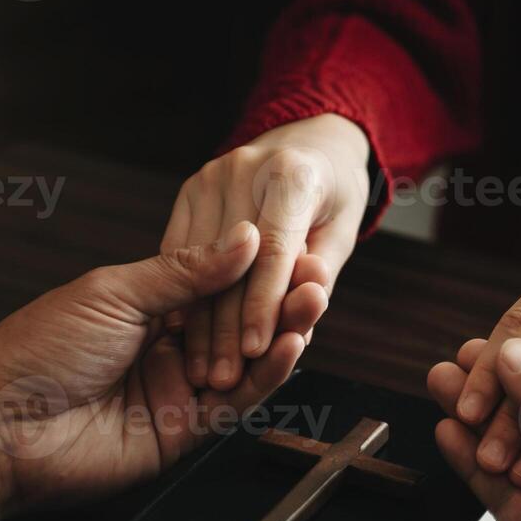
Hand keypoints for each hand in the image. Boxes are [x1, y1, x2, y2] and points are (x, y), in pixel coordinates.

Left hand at [0, 222, 317, 520]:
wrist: (0, 426)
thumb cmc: (37, 351)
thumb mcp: (113, 293)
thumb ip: (184, 272)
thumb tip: (244, 237)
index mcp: (144, 307)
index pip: (215, 282)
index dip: (255, 264)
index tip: (293, 240)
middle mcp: (167, 347)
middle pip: (239, 320)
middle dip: (280, 295)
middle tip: (318, 270)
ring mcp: (178, 390)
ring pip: (247, 360)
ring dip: (284, 330)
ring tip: (315, 298)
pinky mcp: (185, 431)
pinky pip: (238, 402)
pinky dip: (269, 374)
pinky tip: (294, 344)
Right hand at [162, 114, 370, 390]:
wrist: (309, 140)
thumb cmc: (334, 194)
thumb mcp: (342, 230)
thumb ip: (320, 271)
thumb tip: (301, 313)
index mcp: (292, 175)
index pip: (273, 251)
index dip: (262, 306)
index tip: (254, 352)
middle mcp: (244, 169)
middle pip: (229, 263)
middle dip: (225, 328)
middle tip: (224, 380)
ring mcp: (210, 177)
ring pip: (197, 263)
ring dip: (197, 323)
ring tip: (201, 371)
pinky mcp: (189, 189)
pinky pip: (178, 251)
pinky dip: (182, 296)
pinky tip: (182, 337)